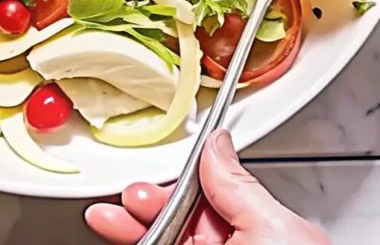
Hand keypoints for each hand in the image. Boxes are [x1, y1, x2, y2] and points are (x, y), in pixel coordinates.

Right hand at [85, 129, 330, 244]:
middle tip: (122, 206)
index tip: (142, 186)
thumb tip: (217, 144)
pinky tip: (123, 238)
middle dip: (143, 209)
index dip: (171, 187)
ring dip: (130, 231)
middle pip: (178, 222)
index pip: (207, 197)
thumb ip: (240, 187)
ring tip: (106, 222)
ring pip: (164, 242)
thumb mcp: (273, 231)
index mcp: (261, 233)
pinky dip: (138, 241)